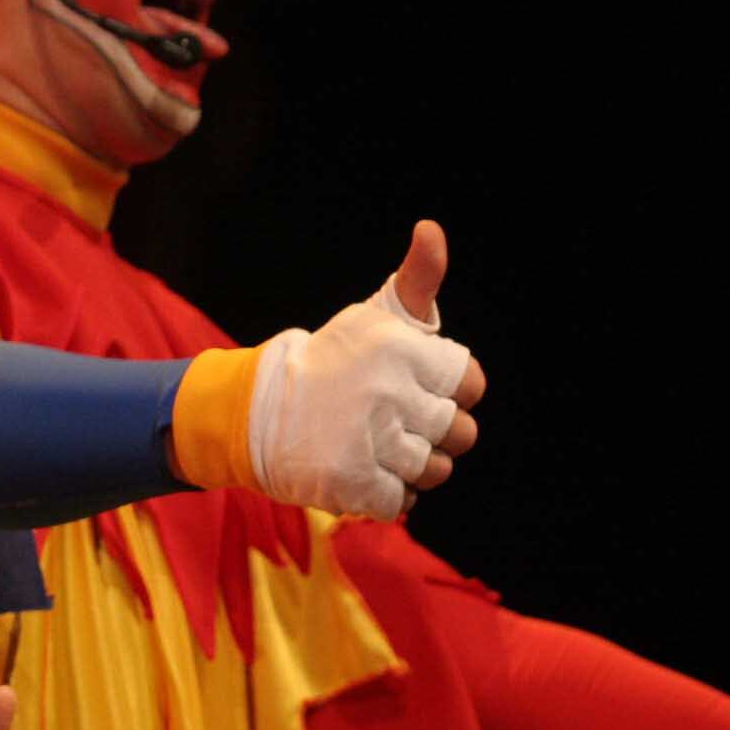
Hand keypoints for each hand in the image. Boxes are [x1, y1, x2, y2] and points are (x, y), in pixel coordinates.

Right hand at [249, 220, 483, 521]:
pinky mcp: (351, 481)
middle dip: (431, 431)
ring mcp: (369, 440)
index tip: (419, 388)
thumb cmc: (332, 360)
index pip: (472, 384)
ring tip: (376, 444)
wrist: (257, 408)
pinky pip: (403, 500)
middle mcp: (387, 392)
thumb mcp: (375, 316)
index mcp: (400, 348)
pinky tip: (363, 468)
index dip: (452, 392)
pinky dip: (387, 492)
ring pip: (435, 470)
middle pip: (459, 432)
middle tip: (391, 420)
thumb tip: (431, 229)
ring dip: (411, 465)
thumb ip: (418, 279)